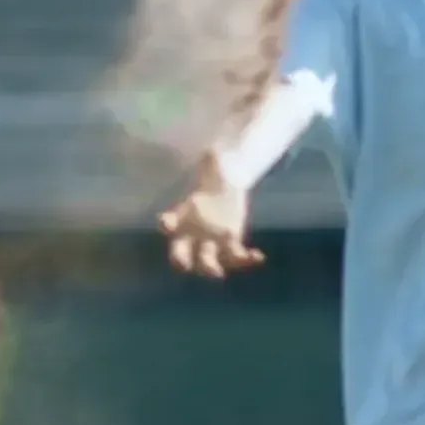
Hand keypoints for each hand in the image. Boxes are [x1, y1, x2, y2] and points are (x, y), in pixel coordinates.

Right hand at [158, 160, 262, 278]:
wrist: (227, 189)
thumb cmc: (214, 178)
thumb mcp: (214, 167)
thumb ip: (213, 161)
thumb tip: (214, 150)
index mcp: (183, 215)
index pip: (169, 222)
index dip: (166, 224)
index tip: (165, 224)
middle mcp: (193, 234)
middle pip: (182, 251)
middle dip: (181, 259)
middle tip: (185, 265)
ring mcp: (212, 243)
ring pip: (208, 262)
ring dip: (212, 268)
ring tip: (218, 274)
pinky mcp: (231, 246)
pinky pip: (237, 257)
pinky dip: (247, 259)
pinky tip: (259, 256)